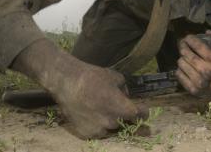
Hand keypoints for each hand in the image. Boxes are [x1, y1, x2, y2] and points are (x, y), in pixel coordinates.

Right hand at [12, 39, 147, 138]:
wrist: (67, 83)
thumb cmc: (93, 77)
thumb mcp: (116, 77)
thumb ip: (124, 89)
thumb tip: (125, 96)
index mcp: (123, 108)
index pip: (141, 115)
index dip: (143, 112)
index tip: (143, 110)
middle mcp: (113, 122)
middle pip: (127, 123)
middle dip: (125, 116)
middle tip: (119, 108)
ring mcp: (99, 130)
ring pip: (112, 129)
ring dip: (111, 121)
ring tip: (102, 109)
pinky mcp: (86, 133)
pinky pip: (98, 132)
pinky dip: (98, 125)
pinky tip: (92, 114)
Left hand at [175, 34, 210, 96]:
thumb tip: (206, 32)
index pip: (198, 45)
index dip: (190, 39)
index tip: (188, 37)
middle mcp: (206, 71)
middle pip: (186, 54)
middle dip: (183, 46)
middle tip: (182, 44)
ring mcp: (198, 81)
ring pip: (181, 63)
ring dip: (182, 58)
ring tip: (185, 57)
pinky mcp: (193, 89)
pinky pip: (179, 74)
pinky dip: (180, 69)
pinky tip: (185, 68)